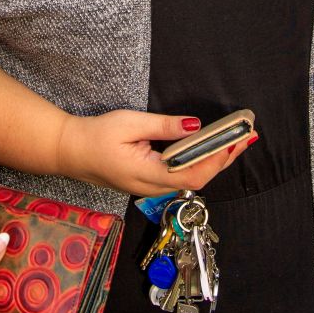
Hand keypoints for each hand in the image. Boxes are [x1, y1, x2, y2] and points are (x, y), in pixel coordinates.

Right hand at [59, 110, 249, 196]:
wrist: (69, 151)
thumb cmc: (95, 137)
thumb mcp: (130, 124)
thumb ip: (164, 127)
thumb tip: (194, 126)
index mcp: (146, 174)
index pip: (192, 174)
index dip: (217, 160)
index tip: (234, 142)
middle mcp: (151, 187)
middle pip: (197, 180)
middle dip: (223, 159)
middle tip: (244, 138)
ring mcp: (150, 188)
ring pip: (190, 180)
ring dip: (214, 161)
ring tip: (233, 142)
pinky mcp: (149, 183)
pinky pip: (180, 178)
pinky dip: (199, 163)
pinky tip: (208, 150)